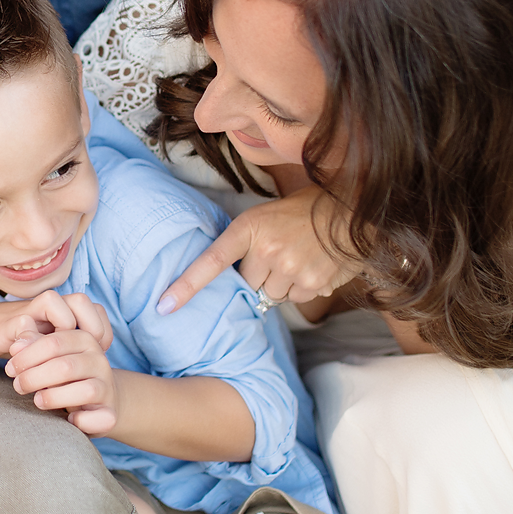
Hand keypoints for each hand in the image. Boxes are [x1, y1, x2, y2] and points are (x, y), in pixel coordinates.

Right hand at [0, 289, 114, 369]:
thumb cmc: (8, 344)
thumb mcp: (43, 349)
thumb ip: (64, 350)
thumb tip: (91, 364)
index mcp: (59, 311)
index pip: (97, 312)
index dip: (103, 334)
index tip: (97, 357)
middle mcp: (45, 306)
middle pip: (83, 301)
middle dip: (91, 329)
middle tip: (86, 354)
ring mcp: (26, 311)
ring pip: (57, 302)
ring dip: (65, 331)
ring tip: (62, 356)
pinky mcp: (6, 324)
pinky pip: (25, 326)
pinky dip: (31, 345)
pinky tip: (33, 364)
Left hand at [4, 303, 117, 435]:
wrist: (98, 398)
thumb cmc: (64, 375)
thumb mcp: (49, 357)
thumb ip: (32, 346)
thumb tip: (16, 345)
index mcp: (84, 339)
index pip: (53, 342)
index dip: (27, 356)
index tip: (10, 369)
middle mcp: (99, 361)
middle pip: (65, 366)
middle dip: (34, 377)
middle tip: (17, 386)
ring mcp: (107, 387)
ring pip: (85, 390)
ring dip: (54, 397)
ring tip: (37, 401)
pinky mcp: (110, 413)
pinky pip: (100, 418)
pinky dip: (82, 421)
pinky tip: (68, 420)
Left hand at [155, 185, 353, 314]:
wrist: (349, 207)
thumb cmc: (300, 211)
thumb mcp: (263, 217)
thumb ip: (244, 245)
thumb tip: (230, 281)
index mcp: (248, 228)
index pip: (211, 262)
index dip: (186, 286)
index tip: (164, 306)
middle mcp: (268, 250)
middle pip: (247, 284)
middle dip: (258, 275)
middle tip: (277, 254)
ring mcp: (291, 268)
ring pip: (271, 295)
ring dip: (280, 283)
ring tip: (298, 257)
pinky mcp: (314, 283)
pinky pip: (295, 299)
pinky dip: (301, 288)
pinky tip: (312, 265)